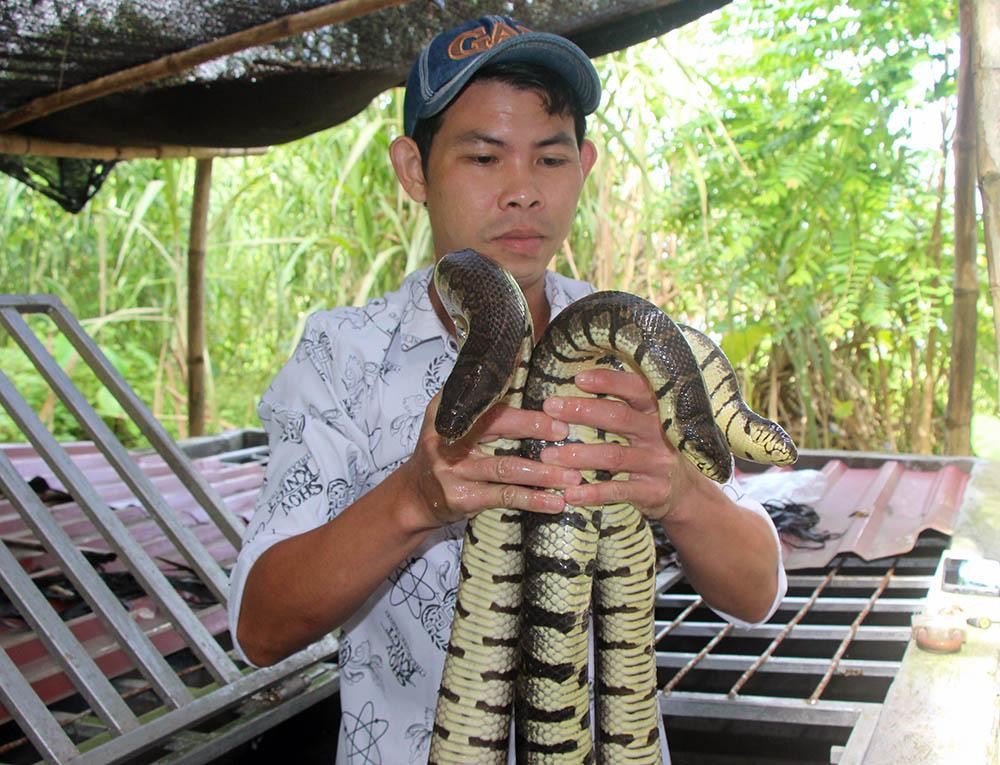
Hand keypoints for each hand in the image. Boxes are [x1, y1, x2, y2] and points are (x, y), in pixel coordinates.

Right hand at [400, 392, 582, 528]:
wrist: (415, 497)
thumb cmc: (445, 454)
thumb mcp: (452, 422)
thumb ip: (481, 401)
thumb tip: (520, 360)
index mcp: (446, 410)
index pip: (481, 391)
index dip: (509, 381)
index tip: (537, 377)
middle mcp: (446, 437)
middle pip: (495, 424)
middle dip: (533, 426)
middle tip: (565, 429)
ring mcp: (452, 469)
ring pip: (506, 466)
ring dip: (543, 472)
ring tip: (572, 476)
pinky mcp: (461, 498)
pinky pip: (504, 496)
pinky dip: (532, 499)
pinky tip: (555, 502)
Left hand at [537, 368, 701, 521]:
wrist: (685, 494)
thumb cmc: (652, 450)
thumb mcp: (646, 425)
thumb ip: (622, 407)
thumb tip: (577, 384)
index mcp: (656, 412)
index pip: (636, 388)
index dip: (609, 381)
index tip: (579, 378)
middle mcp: (659, 434)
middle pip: (619, 417)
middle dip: (582, 411)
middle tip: (550, 408)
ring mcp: (657, 464)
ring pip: (614, 456)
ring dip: (579, 455)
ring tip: (548, 455)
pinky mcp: (653, 492)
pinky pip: (619, 491)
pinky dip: (593, 493)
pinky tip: (570, 494)